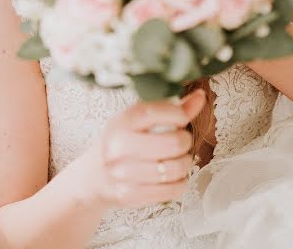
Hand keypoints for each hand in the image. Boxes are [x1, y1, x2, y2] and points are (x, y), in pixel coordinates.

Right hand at [73, 89, 206, 209]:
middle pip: (173, 143)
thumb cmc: (121, 142)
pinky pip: (172, 190)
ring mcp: (123, 173)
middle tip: (181, 142)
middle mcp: (119, 146)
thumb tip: (200, 97)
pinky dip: (180, 183)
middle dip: (185, 142)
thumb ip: (170, 109)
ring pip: (175, 168)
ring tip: (178, 159)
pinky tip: (172, 177)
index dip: (179, 115)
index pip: (158, 112)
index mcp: (122, 121)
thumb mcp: (138, 121)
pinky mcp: (130, 195)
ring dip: (184, 164)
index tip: (181, 119)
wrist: (92, 176)